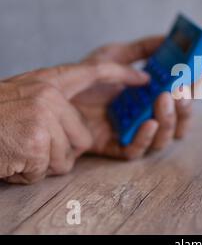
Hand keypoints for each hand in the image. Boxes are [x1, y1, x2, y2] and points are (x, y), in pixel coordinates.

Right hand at [0, 62, 145, 183]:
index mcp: (47, 82)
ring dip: (43, 163)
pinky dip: (28, 172)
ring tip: (18, 149)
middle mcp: (49, 95)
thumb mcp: (25, 99)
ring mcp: (44, 115)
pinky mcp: (37, 139)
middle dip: (60, 150)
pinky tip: (11, 158)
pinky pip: (47, 168)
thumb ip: (54, 106)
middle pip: (82, 137)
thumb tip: (80, 130)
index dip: (121, 74)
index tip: (144, 78)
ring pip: (67, 157)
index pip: (94, 72)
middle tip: (29, 142)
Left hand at [72, 36, 192, 159]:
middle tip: (181, 90)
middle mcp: (147, 116)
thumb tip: (168, 39)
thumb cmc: (86, 77)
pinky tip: (148, 123)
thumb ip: (142, 49)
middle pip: (180, 120)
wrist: (54, 94)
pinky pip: (137, 150)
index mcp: (151, 96)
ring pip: (165, 137)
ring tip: (164, 99)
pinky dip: (145, 138)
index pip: (181, 96)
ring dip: (170, 120)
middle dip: (186, 107)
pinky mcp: (117, 147)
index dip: (194, 88)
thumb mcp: (114, 55)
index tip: (201, 74)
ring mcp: (134, 133)